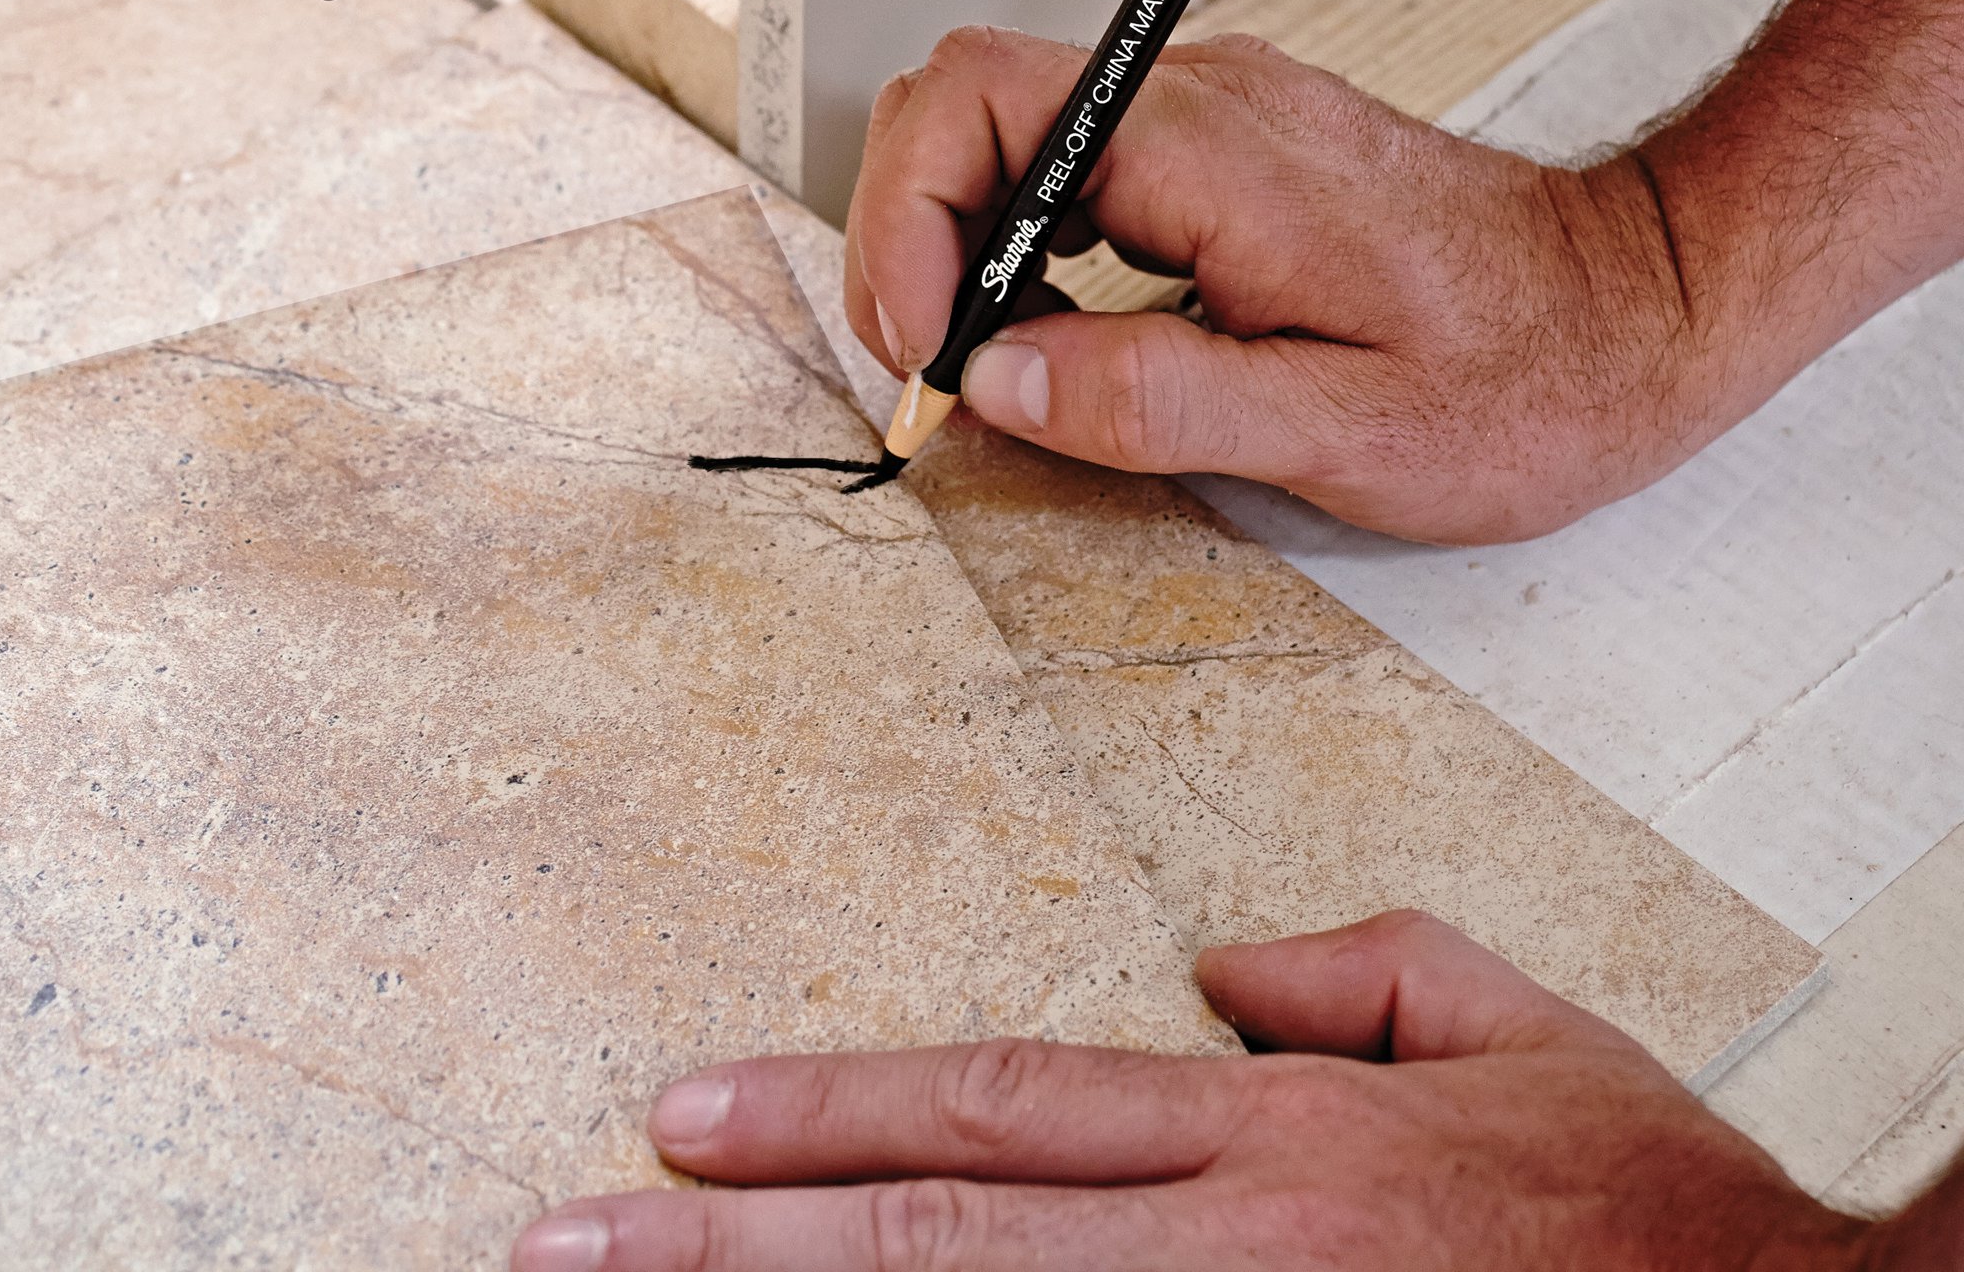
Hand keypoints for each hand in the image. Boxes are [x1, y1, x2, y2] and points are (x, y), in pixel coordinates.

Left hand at [510, 910, 1884, 1271]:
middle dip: (729, 1246)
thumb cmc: (1647, 1208)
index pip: (998, 1106)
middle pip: (936, 1238)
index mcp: (1273, 1136)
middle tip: (558, 1244)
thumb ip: (1359, 962)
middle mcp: (1228, 1250)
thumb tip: (1218, 969)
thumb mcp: (1516, 1022)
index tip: (677, 1117)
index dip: (825, 1112)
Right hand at [843, 27, 1717, 542]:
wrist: (1638, 305)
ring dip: (963, 239)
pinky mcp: (1225, 145)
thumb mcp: (1336, 426)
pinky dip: (1026, 238)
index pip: (974, 110)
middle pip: (965, 97)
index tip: (922, 350)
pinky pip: (1075, 159)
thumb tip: (995, 374)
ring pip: (1009, 125)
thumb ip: (1148, 397)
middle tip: (938, 363)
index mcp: (1209, 151)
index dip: (904, 228)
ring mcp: (1212, 111)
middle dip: (911, 230)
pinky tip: (1061, 326)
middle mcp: (1200, 100)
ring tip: (997, 360)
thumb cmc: (1525, 371)